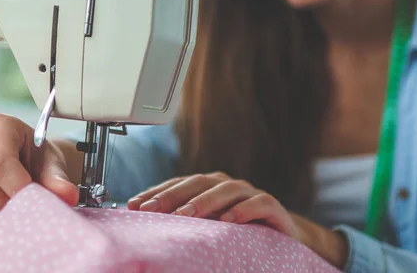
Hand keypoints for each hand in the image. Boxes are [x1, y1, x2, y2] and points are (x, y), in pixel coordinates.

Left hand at [127, 172, 349, 268]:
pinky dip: (243, 210)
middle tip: (150, 209)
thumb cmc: (240, 231)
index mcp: (210, 186)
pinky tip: (228, 221)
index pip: (179, 184)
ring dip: (204, 201)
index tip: (133, 205)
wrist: (283, 235)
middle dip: (172, 195)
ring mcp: (251, 193)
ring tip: (185, 214)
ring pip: (226, 190)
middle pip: (198, 183)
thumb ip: (186, 221)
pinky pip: (259, 204)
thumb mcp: (209, 226)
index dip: (156, 192)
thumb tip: (148, 225)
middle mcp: (228, 184)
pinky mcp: (272, 206)